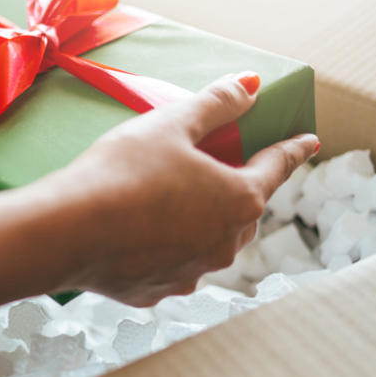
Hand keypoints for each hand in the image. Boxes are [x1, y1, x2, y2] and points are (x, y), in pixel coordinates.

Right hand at [43, 72, 318, 306]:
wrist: (67, 231)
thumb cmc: (122, 172)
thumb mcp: (171, 125)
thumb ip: (216, 104)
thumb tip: (251, 84)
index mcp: (239, 199)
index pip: (276, 167)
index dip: (292, 149)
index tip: (308, 141)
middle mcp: (225, 244)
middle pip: (243, 209)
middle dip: (237, 187)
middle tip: (221, 167)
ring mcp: (192, 273)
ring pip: (209, 242)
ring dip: (199, 221)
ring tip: (168, 200)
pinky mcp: (157, 292)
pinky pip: (171, 265)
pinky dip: (163, 248)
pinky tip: (136, 233)